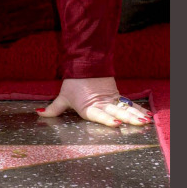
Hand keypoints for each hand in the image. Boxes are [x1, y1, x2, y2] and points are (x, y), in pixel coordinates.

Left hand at [37, 77, 152, 126]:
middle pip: (116, 112)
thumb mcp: (63, 96)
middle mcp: (101, 104)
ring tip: (145, 121)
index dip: (107, 119)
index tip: (116, 123)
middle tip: (138, 123)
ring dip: (135, 114)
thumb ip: (54, 108)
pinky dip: (138, 109)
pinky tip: (147, 115)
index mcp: (88, 106)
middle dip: (127, 118)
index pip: (99, 114)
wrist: (85, 63)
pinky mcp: (117, 95)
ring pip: (125, 108)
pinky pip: (129, 104)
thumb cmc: (73, 82)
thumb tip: (39, 113)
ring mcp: (111, 100)